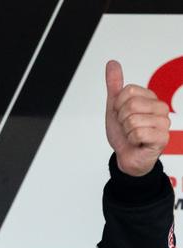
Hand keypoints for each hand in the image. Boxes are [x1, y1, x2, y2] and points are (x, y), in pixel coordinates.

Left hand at [105, 60, 170, 175]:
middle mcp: (160, 108)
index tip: (121, 115)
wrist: (125, 156)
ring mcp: (164, 123)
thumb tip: (112, 63)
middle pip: (130, 105)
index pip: (127, 91)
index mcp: (150, 98)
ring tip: (132, 135)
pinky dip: (131, 140)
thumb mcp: (114, 107)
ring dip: (126, 131)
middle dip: (121, 119)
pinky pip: (137, 133)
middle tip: (126, 127)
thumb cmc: (123, 133)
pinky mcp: (162, 138)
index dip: (118, 105)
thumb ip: (114, 85)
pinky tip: (137, 142)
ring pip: (132, 120)